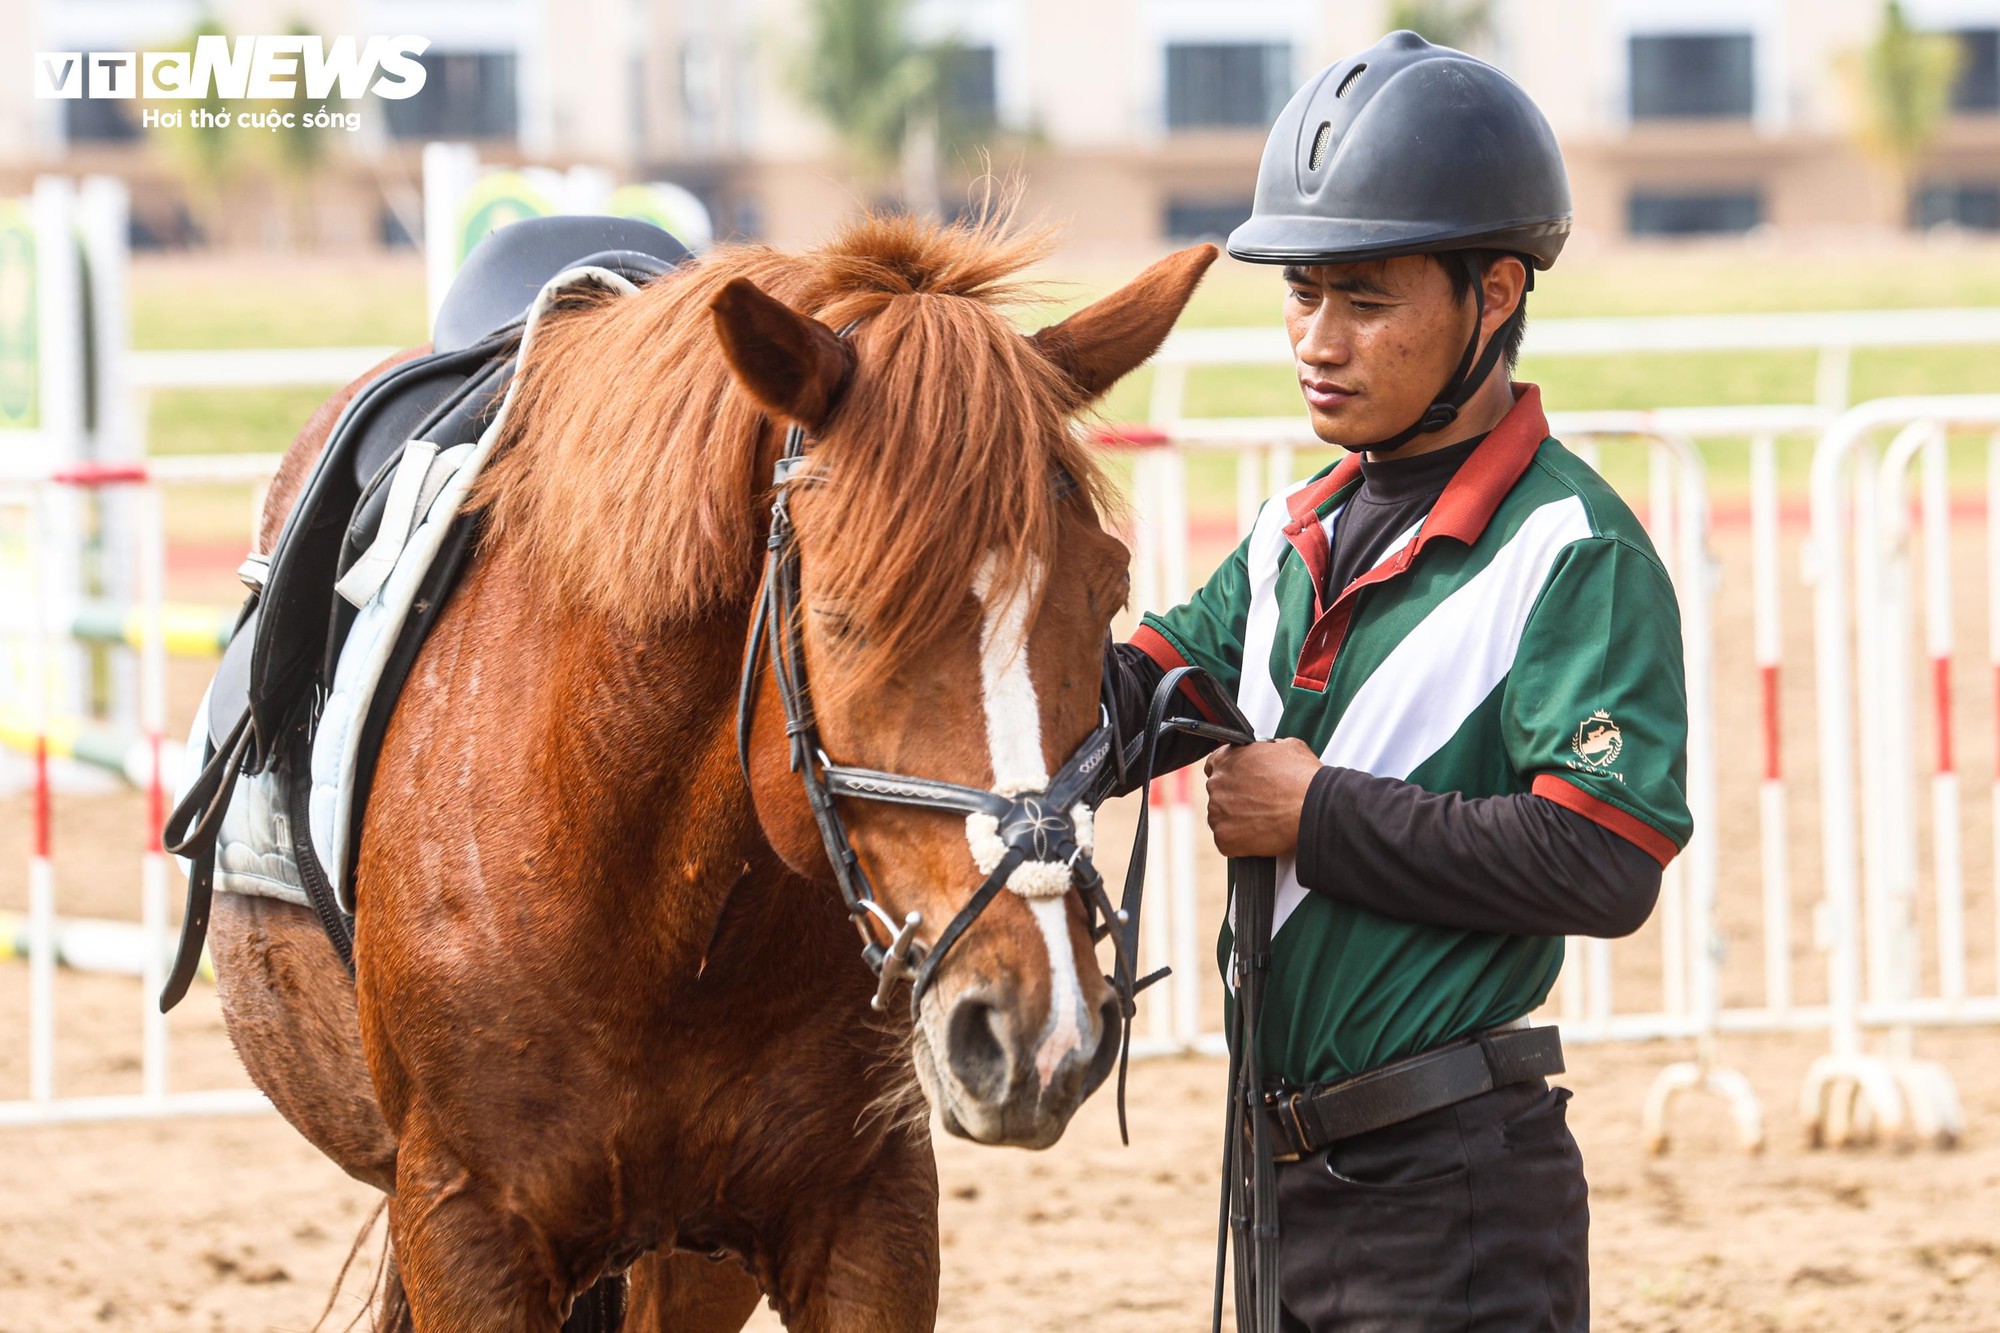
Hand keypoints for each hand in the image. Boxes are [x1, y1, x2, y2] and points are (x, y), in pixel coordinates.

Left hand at [1202, 738, 1320, 857]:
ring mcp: (1217, 812)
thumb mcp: (1287, 747)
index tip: (1241, 783)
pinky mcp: (1224, 838)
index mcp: (1226, 759)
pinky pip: (1227, 841)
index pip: (1214, 766)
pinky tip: (1260, 835)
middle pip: (1219, 794)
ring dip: (1237, 820)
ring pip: (1221, 818)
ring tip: (1263, 820)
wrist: (1313, 808)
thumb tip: (1270, 751)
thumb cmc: (1303, 778)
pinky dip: (1240, 841)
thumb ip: (1267, 748)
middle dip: (1235, 799)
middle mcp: (1216, 784)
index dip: (1230, 775)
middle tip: (1259, 804)